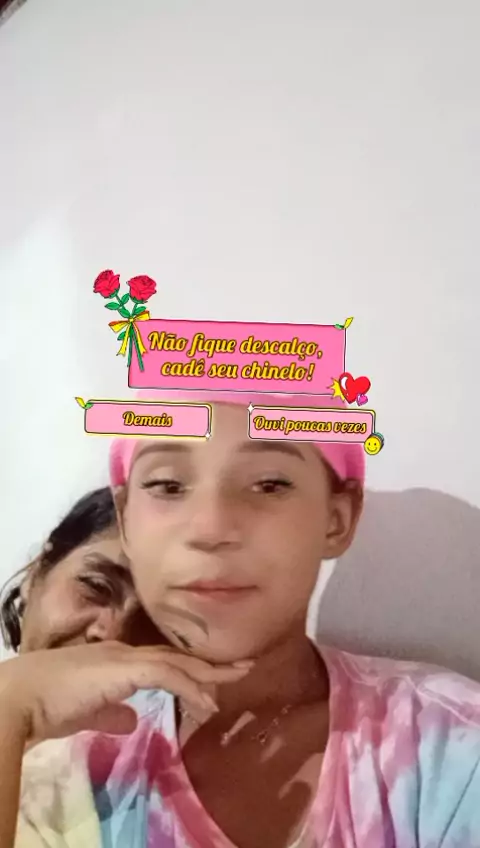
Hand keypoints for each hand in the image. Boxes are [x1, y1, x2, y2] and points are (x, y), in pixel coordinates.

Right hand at [0, 642, 251, 741]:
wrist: (23, 695)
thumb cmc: (46, 703)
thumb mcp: (85, 712)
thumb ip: (110, 713)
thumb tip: (132, 719)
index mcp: (116, 660)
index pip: (162, 660)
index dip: (189, 667)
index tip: (216, 675)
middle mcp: (125, 652)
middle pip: (177, 656)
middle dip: (210, 664)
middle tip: (243, 665)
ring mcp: (126, 658)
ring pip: (177, 662)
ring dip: (208, 673)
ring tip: (236, 680)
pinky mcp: (125, 668)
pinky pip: (167, 675)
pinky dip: (190, 687)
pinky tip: (208, 701)